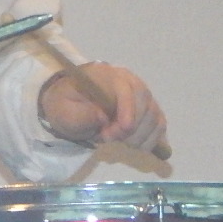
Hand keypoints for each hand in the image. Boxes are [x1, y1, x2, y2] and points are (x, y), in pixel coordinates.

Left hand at [38, 62, 168, 156]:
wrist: (70, 104)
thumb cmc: (67, 105)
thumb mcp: (63, 111)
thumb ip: (80, 115)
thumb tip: (102, 117)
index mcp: (107, 76)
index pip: (127, 89)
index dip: (128, 111)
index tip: (122, 131)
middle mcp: (130, 81)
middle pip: (146, 104)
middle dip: (131, 129)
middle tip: (107, 138)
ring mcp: (142, 95)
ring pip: (155, 117)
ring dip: (139, 137)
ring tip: (117, 140)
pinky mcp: (148, 110)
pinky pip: (159, 125)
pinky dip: (151, 140)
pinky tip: (135, 145)